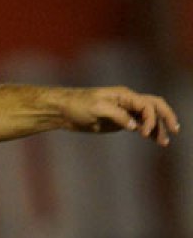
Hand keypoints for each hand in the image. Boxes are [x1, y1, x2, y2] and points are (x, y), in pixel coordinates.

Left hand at [54, 86, 179, 146]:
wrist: (63, 111)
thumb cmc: (78, 105)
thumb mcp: (97, 108)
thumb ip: (118, 115)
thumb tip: (134, 126)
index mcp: (124, 95)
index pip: (147, 105)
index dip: (150, 120)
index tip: (143, 133)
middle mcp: (128, 101)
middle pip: (155, 106)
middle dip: (166, 117)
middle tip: (175, 130)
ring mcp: (125, 111)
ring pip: (149, 117)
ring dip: (158, 128)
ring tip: (164, 143)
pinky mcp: (120, 121)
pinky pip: (140, 124)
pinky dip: (150, 131)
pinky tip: (156, 140)